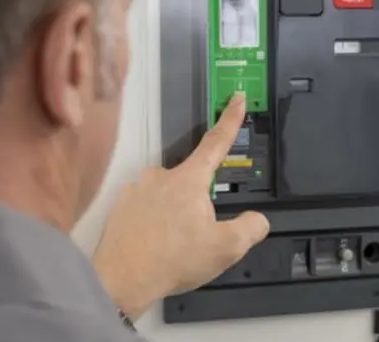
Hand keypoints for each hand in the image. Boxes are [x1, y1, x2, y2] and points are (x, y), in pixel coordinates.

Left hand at [92, 93, 269, 319]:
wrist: (121, 280)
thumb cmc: (171, 260)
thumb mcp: (226, 248)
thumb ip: (250, 228)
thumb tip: (257, 220)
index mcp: (190, 179)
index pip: (217, 142)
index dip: (231, 119)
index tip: (237, 98)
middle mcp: (161, 176)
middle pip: (193, 182)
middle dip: (200, 206)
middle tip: (197, 240)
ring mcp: (137, 190)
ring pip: (169, 198)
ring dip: (176, 217)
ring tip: (173, 249)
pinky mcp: (121, 207)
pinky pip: (147, 210)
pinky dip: (155, 226)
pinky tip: (156, 248)